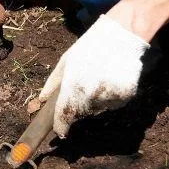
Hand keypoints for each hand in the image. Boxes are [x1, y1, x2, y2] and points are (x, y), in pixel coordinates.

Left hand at [39, 15, 149, 137]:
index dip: (61, 126)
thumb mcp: (66, 61)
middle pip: (81, 113)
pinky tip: (110, 80)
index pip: (64, 114)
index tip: (60, 132)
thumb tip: (42, 100)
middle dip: (78, 108)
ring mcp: (110, 96)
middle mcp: (91, 95)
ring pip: (98, 109)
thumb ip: (52, 83)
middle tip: (81, 90)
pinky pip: (113, 104)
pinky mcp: (126, 96)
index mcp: (73, 85)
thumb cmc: (89, 47)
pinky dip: (110, 98)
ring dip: (94, 102)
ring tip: (97, 79)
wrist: (121, 35)